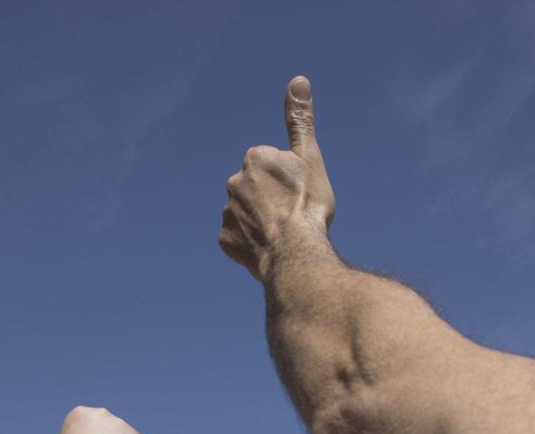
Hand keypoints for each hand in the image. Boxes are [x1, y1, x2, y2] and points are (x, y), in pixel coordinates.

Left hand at [220, 76, 336, 280]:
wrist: (296, 252)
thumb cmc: (307, 205)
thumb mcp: (309, 157)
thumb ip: (299, 121)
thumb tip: (298, 80)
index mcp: (254, 158)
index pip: (273, 167)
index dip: (290, 181)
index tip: (299, 194)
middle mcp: (234, 181)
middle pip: (257, 189)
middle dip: (272, 200)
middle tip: (292, 215)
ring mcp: (227, 212)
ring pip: (246, 214)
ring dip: (261, 222)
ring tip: (282, 235)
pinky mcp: (224, 240)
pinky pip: (238, 239)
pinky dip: (251, 243)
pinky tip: (269, 248)